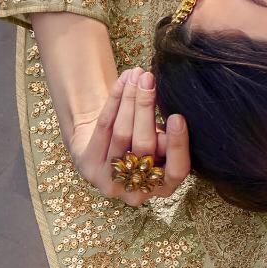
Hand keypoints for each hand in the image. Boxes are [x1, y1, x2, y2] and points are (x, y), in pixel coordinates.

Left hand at [69, 67, 191, 206]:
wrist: (109, 148)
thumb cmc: (146, 144)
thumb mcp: (164, 146)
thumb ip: (168, 140)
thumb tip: (174, 118)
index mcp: (164, 187)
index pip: (176, 169)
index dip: (177, 144)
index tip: (177, 117)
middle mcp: (137, 192)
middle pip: (144, 145)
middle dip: (147, 109)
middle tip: (150, 81)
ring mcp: (110, 182)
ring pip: (122, 134)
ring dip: (131, 99)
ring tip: (137, 75)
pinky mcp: (89, 168)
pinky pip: (104, 127)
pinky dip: (115, 100)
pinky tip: (123, 81)